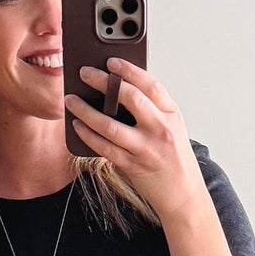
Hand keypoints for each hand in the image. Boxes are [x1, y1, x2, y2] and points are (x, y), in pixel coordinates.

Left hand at [64, 58, 207, 224]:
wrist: (183, 194)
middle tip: (84, 73)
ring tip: (71, 100)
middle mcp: (160, 129)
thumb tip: (116, 89)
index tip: (110, 61)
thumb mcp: (172, 127)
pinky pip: (103, 147)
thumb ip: (151, 109)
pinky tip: (76, 125)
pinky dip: (87, 135)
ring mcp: (146, 149)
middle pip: (130, 98)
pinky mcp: (132, 166)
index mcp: (172, 114)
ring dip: (85, 110)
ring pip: (110, 125)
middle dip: (103, 82)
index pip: (150, 85)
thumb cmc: (174, 158)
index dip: (129, 70)